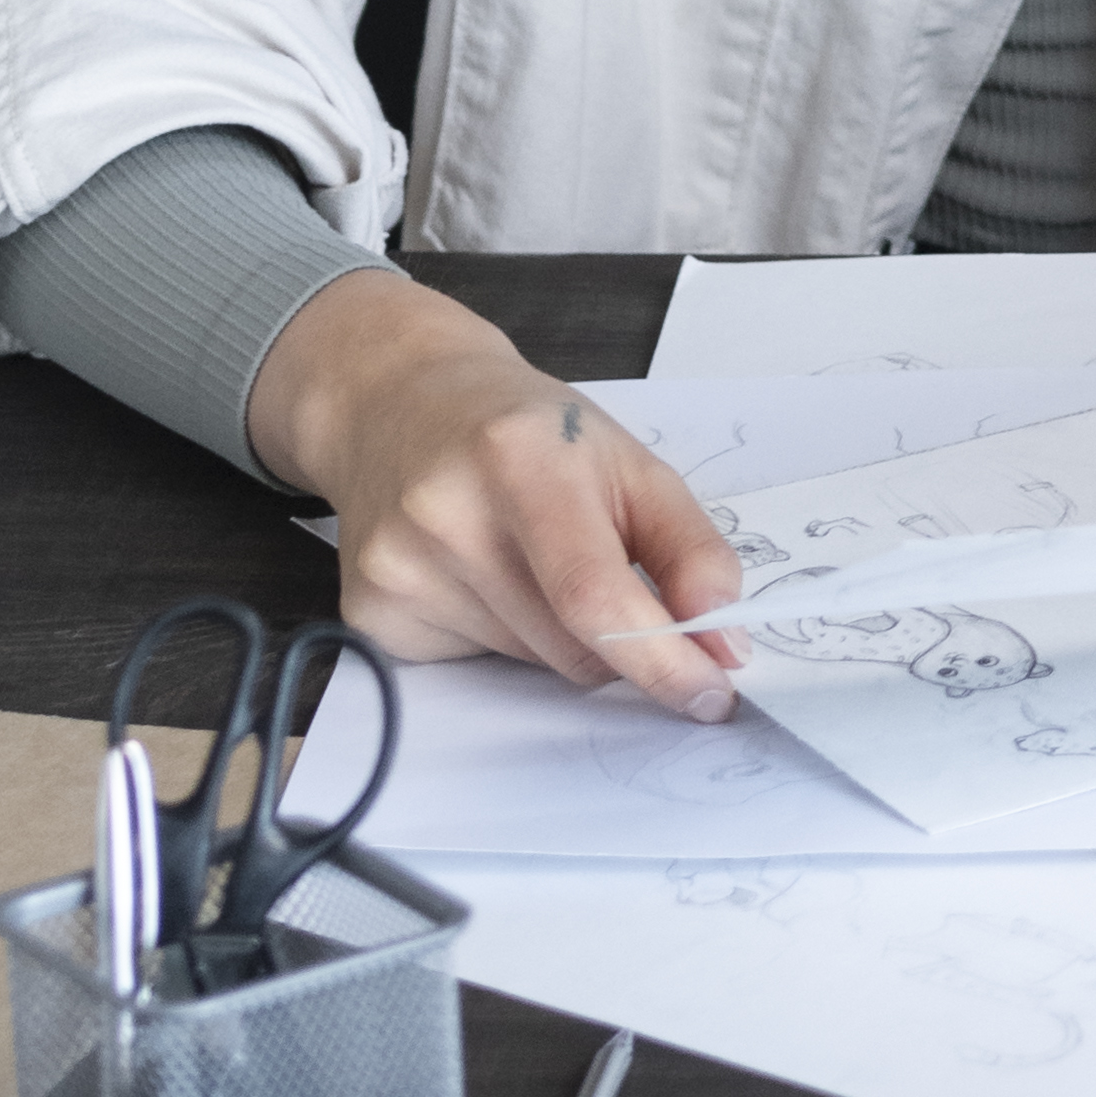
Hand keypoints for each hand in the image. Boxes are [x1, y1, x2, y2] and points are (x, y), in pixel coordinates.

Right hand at [246, 270, 743, 710]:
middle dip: (617, 640)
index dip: (661, 659)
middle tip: (610, 577)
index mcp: (522, 461)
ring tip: (529, 556)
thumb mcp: (629, 460)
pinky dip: (503, 640)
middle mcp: (446, 517)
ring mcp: (398, 569)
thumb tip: (726, 649)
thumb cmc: (531, 432)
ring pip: (528, 668)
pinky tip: (480, 573)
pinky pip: (475, 668)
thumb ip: (691, 550)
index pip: (594, 598)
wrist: (399, 402)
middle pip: (569, 647)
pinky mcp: (369, 614)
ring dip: (558, 638)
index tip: (712, 694)